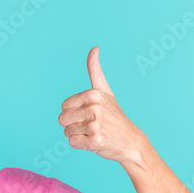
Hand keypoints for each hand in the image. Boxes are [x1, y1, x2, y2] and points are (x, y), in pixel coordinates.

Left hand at [58, 46, 149, 166]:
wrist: (131, 142)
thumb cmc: (115, 116)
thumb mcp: (105, 91)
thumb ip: (95, 71)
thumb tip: (94, 48)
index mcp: (93, 94)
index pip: (64, 106)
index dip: (73, 112)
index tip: (89, 114)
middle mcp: (94, 108)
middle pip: (62, 119)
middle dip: (72, 124)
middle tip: (90, 125)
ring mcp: (95, 125)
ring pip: (66, 132)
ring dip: (77, 135)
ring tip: (93, 133)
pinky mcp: (94, 141)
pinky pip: (72, 143)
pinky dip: (80, 145)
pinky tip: (93, 142)